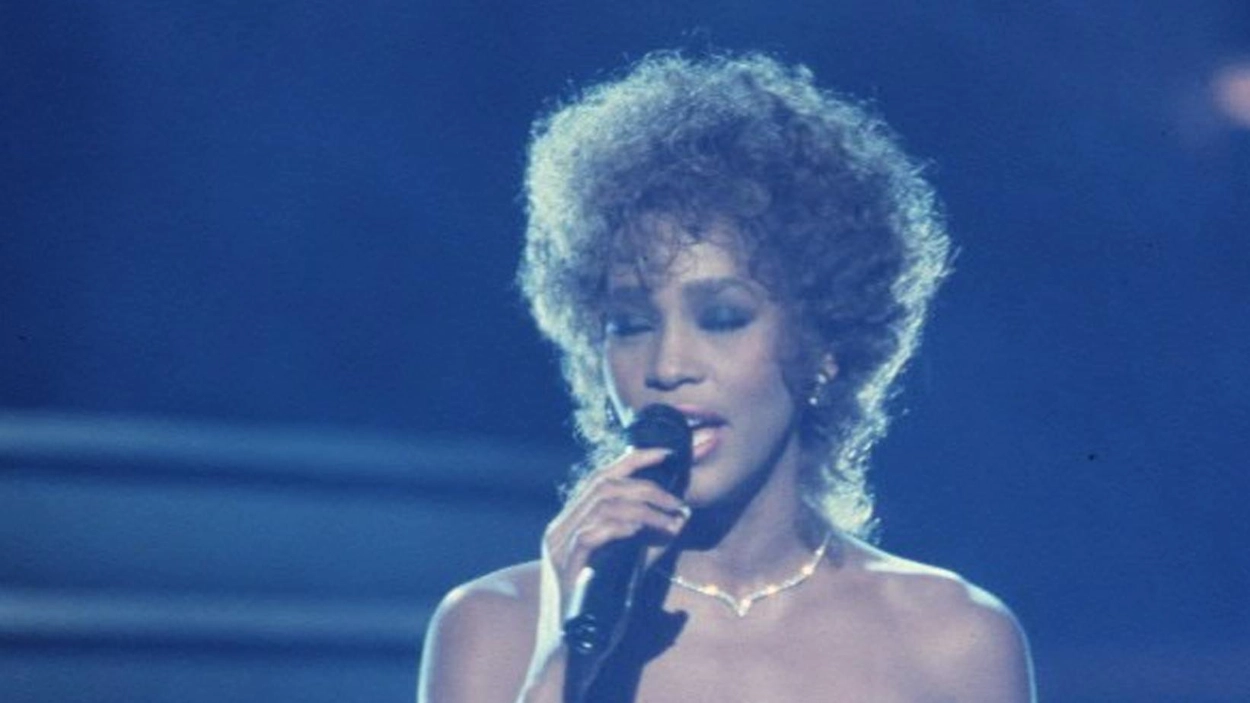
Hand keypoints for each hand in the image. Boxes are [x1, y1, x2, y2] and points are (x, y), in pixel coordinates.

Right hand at [530, 448, 690, 667]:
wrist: (569, 660)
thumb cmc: (597, 618)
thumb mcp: (628, 571)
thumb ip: (646, 544)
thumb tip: (679, 518)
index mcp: (571, 525)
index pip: (600, 477)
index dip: (633, 459)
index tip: (666, 454)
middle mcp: (559, 529)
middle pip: (603, 483)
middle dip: (647, 484)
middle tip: (678, 501)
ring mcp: (558, 547)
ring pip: (601, 502)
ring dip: (645, 506)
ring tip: (673, 520)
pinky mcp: (564, 567)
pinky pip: (593, 532)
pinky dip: (625, 525)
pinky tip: (648, 531)